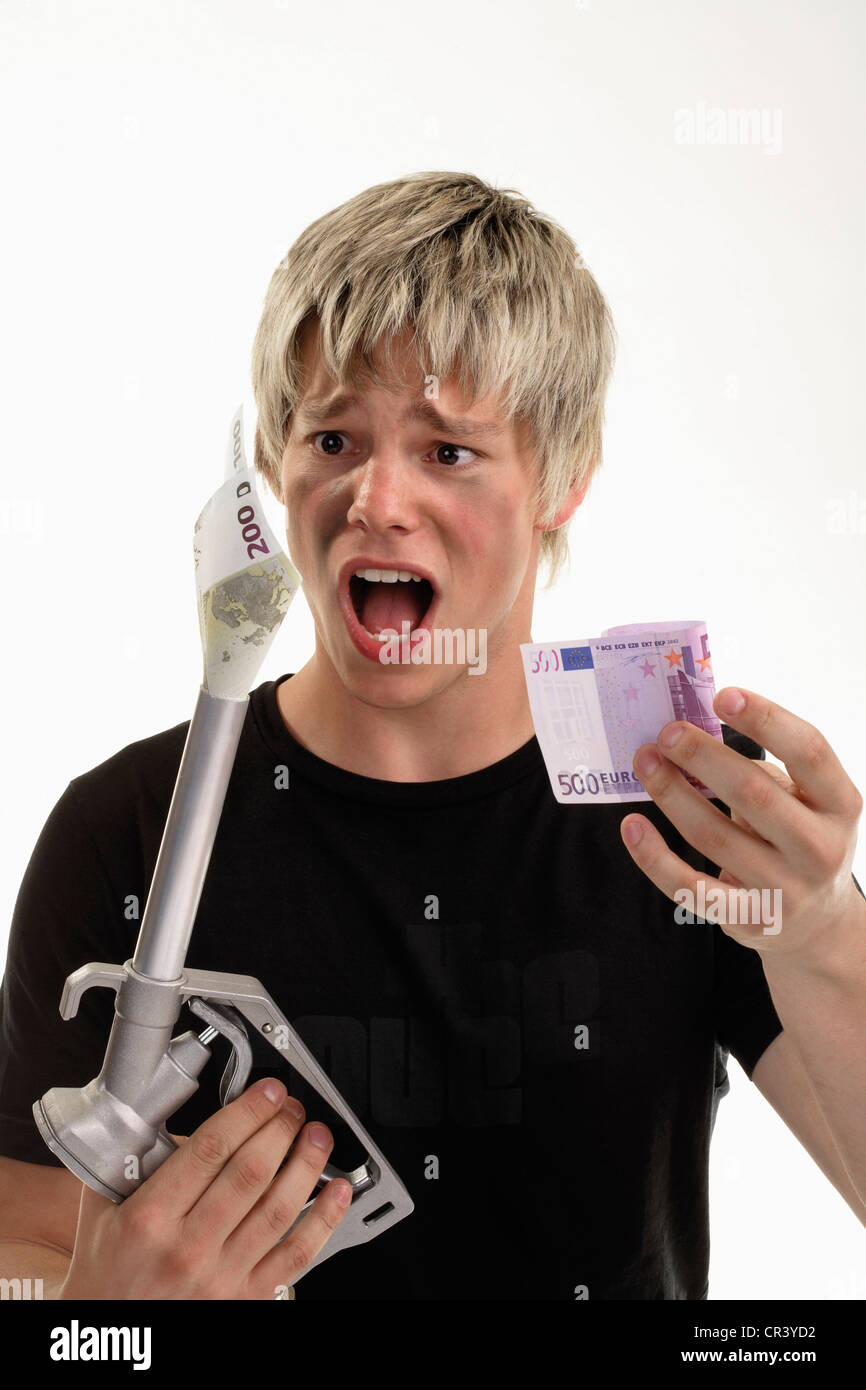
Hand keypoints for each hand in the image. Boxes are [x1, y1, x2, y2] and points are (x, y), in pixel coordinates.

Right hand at [57, 1077, 351, 1299]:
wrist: (111, 1332)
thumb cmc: (105, 1271)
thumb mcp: (100, 1208)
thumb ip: (127, 1157)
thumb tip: (158, 1106)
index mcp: (150, 1220)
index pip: (210, 1150)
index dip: (248, 1112)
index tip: (267, 1092)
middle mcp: (188, 1249)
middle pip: (251, 1173)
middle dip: (280, 1129)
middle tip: (292, 1107)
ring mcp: (221, 1277)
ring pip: (278, 1209)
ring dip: (307, 1165)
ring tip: (317, 1136)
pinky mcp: (246, 1297)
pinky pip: (296, 1256)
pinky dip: (324, 1220)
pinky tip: (338, 1192)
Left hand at [620, 686, 865, 963]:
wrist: (817, 925)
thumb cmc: (799, 839)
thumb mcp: (806, 803)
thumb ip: (764, 771)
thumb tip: (693, 736)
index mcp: (840, 804)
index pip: (810, 751)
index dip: (766, 719)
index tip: (722, 696)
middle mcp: (820, 848)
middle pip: (754, 792)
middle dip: (703, 756)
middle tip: (667, 733)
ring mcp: (786, 890)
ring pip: (714, 836)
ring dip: (671, 794)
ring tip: (645, 763)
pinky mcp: (748, 921)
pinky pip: (690, 887)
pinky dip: (654, 856)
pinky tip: (632, 826)